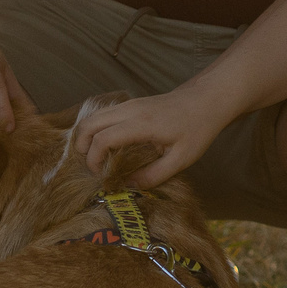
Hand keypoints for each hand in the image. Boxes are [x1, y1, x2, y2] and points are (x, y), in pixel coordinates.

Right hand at [77, 86, 236, 188]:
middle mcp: (130, 110)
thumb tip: (128, 187)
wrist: (206, 100)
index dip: (94, 160)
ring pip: (93, 117)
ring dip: (86, 137)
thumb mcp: (181, 159)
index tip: (99, 176)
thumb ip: (154, 175)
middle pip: (89, 124)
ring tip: (95, 160)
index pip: (103, 139)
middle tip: (90, 169)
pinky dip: (96, 130)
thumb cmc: (197, 129)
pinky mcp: (130, 104)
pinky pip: (103, 115)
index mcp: (142, 124)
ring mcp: (128, 104)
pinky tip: (106, 147)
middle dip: (81, 147)